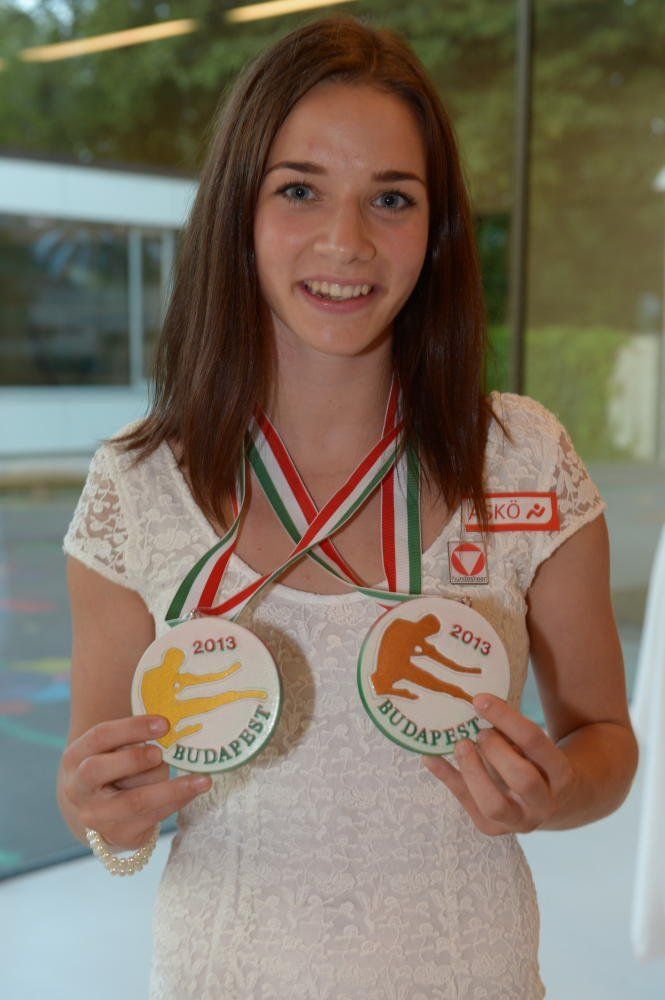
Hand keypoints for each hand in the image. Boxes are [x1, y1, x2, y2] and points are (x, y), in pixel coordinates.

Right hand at [60, 715, 211, 849]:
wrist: (98, 810)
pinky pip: (152, 818)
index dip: (132, 728)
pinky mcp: (119, 835)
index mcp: (75, 758)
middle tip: (161, 753)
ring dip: (171, 786)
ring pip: (134, 801)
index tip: (164, 723)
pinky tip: (195, 790)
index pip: (99, 736)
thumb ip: (133, 736)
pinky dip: (178, 801)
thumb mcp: (112, 747)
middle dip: (134, 759)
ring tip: (200, 778)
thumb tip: (169, 725)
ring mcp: (96, 816)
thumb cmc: (112, 765)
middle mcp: (78, 789)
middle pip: (99, 770)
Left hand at [421, 693, 574, 834]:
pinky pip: (466, 804)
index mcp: (560, 773)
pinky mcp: (492, 828)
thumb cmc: (533, 761)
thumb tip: (474, 703)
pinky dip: (447, 778)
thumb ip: (510, 731)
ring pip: (494, 805)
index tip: (480, 700)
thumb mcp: (532, 745)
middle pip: (522, 779)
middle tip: (479, 733)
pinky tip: (430, 758)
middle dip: (495, 751)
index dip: (506, 718)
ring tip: (460, 745)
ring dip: (472, 771)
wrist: (544, 801)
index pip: (534, 742)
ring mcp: (518, 821)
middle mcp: (544, 802)